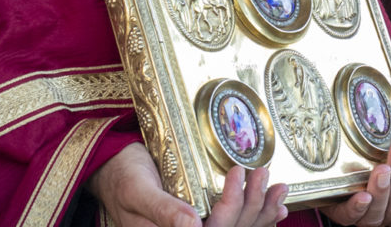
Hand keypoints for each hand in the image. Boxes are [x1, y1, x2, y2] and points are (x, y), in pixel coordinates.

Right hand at [89, 142, 286, 226]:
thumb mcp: (137, 190)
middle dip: (253, 205)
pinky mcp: (202, 221)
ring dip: (262, 212)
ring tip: (278, 188)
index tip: (237, 172)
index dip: (232, 207)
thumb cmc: (121, 177)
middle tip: (262, 171)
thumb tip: (194, 226)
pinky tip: (276, 209)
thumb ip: (164, 211)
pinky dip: (260, 219)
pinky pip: (235, 226)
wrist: (113, 169)